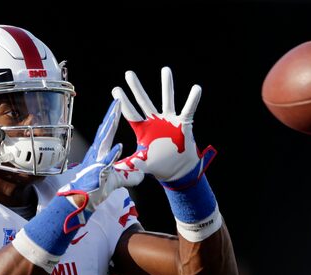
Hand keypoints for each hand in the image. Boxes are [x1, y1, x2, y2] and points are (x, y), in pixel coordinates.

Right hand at [40, 100, 142, 207]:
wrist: (79, 201)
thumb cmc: (94, 190)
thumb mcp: (115, 181)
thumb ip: (128, 176)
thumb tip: (141, 175)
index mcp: (100, 153)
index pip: (108, 132)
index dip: (113, 119)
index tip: (118, 105)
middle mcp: (96, 154)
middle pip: (105, 131)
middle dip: (111, 115)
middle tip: (117, 100)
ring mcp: (96, 162)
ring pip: (103, 141)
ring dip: (109, 127)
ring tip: (115, 114)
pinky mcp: (98, 173)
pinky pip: (106, 162)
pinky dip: (112, 154)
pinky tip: (118, 147)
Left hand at [112, 67, 215, 182]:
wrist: (177, 170)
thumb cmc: (158, 165)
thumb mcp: (141, 163)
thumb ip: (129, 164)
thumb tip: (114, 168)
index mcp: (143, 130)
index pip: (131, 114)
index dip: (123, 103)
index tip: (115, 89)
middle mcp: (155, 121)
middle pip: (144, 101)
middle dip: (136, 88)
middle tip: (128, 74)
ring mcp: (169, 120)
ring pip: (167, 99)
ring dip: (167, 85)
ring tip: (165, 70)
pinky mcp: (183, 123)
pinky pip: (189, 109)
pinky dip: (193, 99)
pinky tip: (196, 88)